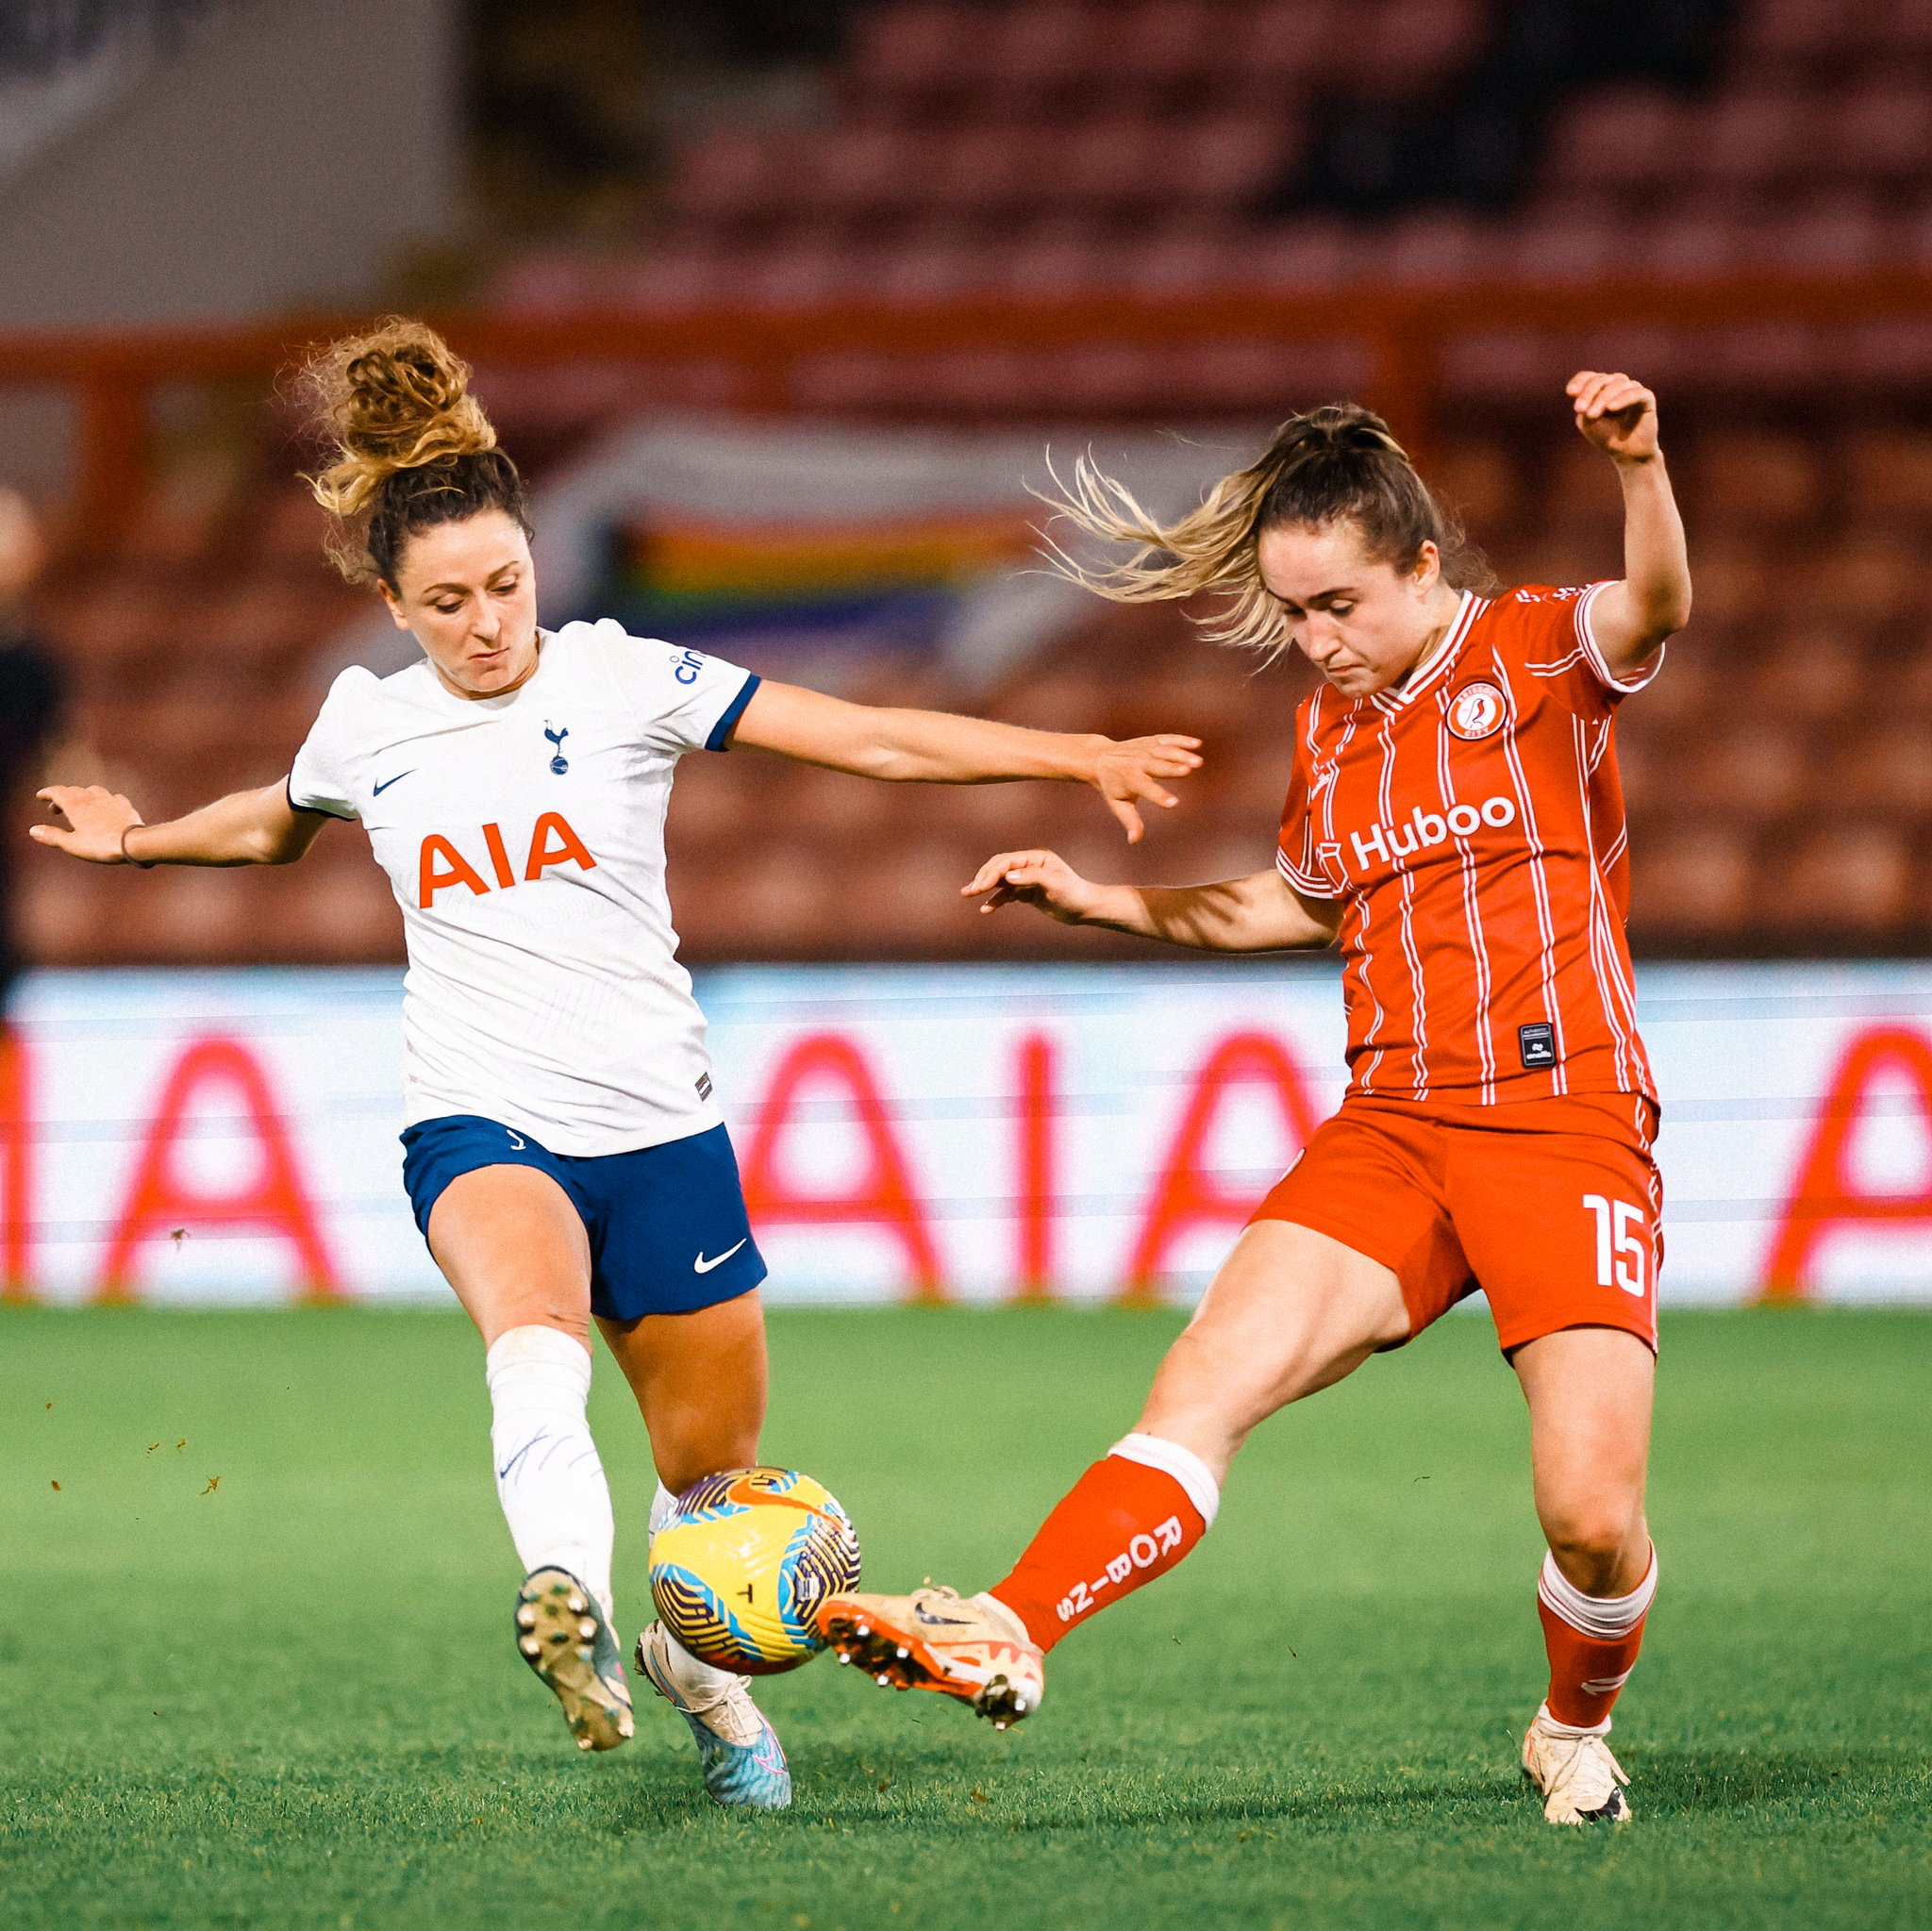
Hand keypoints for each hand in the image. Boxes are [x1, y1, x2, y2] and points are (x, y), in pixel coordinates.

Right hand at [31, 784, 143, 863]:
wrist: (134, 843)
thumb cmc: (101, 845)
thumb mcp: (72, 844)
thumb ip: (52, 836)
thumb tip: (33, 830)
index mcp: (76, 805)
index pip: (57, 792)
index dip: (47, 793)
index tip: (40, 796)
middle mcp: (92, 798)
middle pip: (73, 791)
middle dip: (61, 797)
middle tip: (55, 810)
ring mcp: (110, 800)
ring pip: (92, 790)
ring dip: (82, 795)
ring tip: (80, 806)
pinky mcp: (125, 805)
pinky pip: (112, 797)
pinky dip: (103, 800)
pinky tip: (105, 806)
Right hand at [963, 849, 1104, 923]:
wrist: (1085, 908)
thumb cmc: (1073, 894)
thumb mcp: (1055, 884)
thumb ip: (1031, 877)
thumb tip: (1007, 877)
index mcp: (1036, 858)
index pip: (1007, 862)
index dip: (991, 873)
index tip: (981, 887)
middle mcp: (1030, 865)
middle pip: (999, 868)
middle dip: (983, 878)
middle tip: (969, 891)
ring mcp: (1027, 879)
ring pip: (1000, 881)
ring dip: (984, 887)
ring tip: (967, 894)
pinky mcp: (1027, 892)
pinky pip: (1007, 894)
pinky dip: (996, 900)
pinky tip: (986, 909)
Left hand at [1087, 733, 1201, 842]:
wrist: (1100, 758)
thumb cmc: (1112, 786)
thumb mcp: (1118, 804)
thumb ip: (1129, 821)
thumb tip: (1134, 840)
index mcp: (1130, 779)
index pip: (1146, 788)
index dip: (1159, 796)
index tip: (1174, 803)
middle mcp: (1138, 762)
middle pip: (1157, 765)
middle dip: (1172, 768)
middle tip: (1188, 770)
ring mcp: (1145, 749)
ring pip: (1164, 751)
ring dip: (1181, 754)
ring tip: (1198, 761)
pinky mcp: (1151, 740)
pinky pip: (1168, 739)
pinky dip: (1181, 740)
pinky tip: (1197, 744)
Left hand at [1567, 371, 1658, 462]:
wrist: (1627, 453)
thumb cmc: (1606, 436)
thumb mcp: (1588, 422)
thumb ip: (1584, 407)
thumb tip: (1581, 393)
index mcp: (1600, 388)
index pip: (1589, 377)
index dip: (1580, 381)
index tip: (1570, 392)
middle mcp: (1617, 385)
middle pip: (1601, 379)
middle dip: (1588, 393)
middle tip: (1580, 409)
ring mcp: (1632, 389)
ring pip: (1617, 384)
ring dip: (1603, 398)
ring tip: (1592, 415)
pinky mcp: (1647, 398)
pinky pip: (1635, 393)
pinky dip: (1622, 399)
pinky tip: (1611, 407)